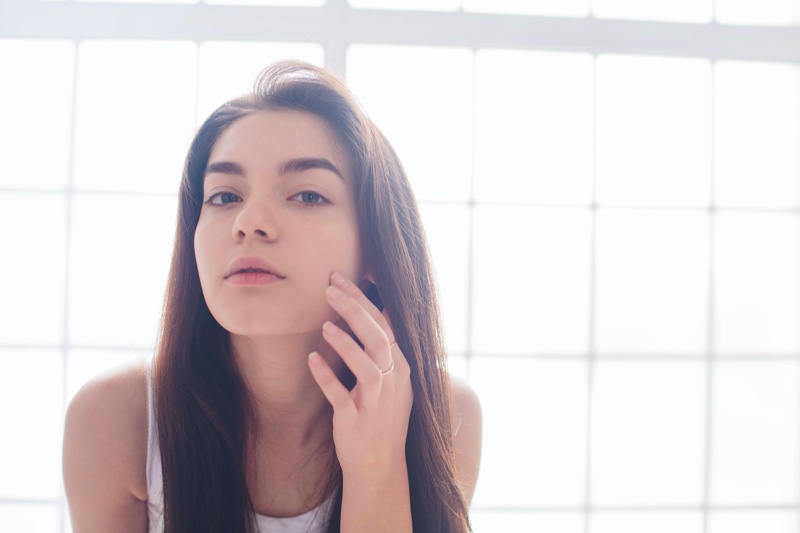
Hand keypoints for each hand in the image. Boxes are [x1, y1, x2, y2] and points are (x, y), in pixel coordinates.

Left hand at [308, 271, 413, 476]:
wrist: (380, 464)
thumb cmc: (381, 416)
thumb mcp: (392, 381)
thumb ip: (385, 350)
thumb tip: (379, 313)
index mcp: (399, 367)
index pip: (384, 325)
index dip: (363, 299)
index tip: (342, 278)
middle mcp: (392, 381)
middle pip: (378, 338)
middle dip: (354, 309)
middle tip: (330, 287)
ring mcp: (376, 402)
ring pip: (366, 366)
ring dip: (346, 343)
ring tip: (324, 324)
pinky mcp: (356, 420)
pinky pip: (341, 395)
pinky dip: (326, 376)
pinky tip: (311, 359)